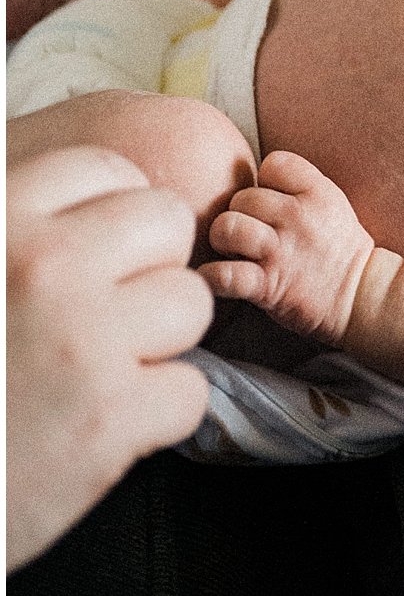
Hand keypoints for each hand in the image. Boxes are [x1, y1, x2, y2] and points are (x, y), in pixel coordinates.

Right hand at [7, 146, 212, 569]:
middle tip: (109, 311)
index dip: (112, 211)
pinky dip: (157, 414)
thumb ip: (17, 229)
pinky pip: (190, 390)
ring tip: (104, 368)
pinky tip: (103, 425)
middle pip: (169, 224)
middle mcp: (46, 266)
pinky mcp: (111, 419)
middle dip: (150, 266)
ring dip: (159, 340)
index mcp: (1, 220)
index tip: (93, 253)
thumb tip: (82, 202)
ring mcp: (85, 340)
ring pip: (192, 302)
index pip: (106, 170)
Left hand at [203, 151, 374, 343]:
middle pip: (241, 197)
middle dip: (240, 215)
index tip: (272, 204)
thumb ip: (299, 186)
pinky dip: (212, 277)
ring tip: (234, 252)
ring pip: (226, 227)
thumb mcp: (332, 202)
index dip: (266, 182)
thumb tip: (255, 179)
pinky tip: (220, 278)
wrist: (360, 297)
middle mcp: (298, 217)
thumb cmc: (339, 249)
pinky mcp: (267, 286)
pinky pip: (223, 274)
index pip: (272, 164)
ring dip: (223, 242)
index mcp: (317, 192)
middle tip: (249, 234)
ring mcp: (281, 251)